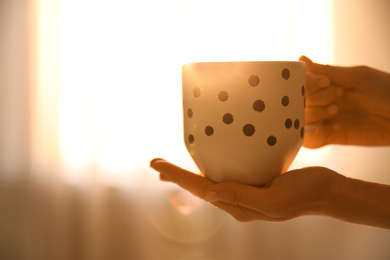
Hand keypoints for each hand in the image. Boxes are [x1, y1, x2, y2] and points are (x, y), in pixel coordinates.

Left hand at [150, 158, 341, 221]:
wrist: (326, 191)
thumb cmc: (305, 195)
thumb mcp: (275, 200)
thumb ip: (242, 198)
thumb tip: (209, 193)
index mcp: (239, 207)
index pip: (201, 190)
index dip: (177, 177)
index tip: (157, 165)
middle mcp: (238, 200)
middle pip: (200, 186)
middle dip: (177, 176)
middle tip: (156, 164)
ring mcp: (246, 191)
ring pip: (211, 180)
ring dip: (190, 172)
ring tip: (172, 166)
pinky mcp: (255, 181)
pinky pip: (228, 173)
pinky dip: (212, 166)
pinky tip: (208, 160)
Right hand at [300, 56, 389, 147]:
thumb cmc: (387, 90)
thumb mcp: (357, 77)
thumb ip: (327, 71)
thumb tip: (301, 59)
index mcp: (326, 84)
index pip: (301, 84)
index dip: (307, 84)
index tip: (325, 82)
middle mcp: (322, 102)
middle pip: (298, 103)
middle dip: (316, 99)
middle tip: (339, 95)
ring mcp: (325, 120)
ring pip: (300, 122)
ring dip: (314, 116)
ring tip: (336, 111)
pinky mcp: (332, 137)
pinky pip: (311, 141)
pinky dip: (317, 135)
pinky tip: (335, 128)